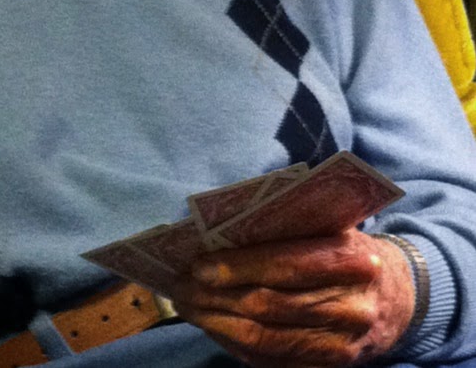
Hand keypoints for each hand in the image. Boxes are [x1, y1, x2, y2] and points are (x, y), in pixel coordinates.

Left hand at [171, 229, 414, 366]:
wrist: (399, 296)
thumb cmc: (348, 248)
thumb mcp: (329, 225)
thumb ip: (288, 224)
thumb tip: (220, 229)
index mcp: (347, 258)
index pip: (285, 265)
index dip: (238, 267)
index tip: (198, 265)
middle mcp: (349, 305)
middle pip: (269, 305)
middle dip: (216, 297)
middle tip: (179, 287)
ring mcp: (341, 344)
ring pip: (266, 339)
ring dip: (217, 324)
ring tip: (187, 306)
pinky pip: (272, 361)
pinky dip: (234, 344)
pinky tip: (212, 326)